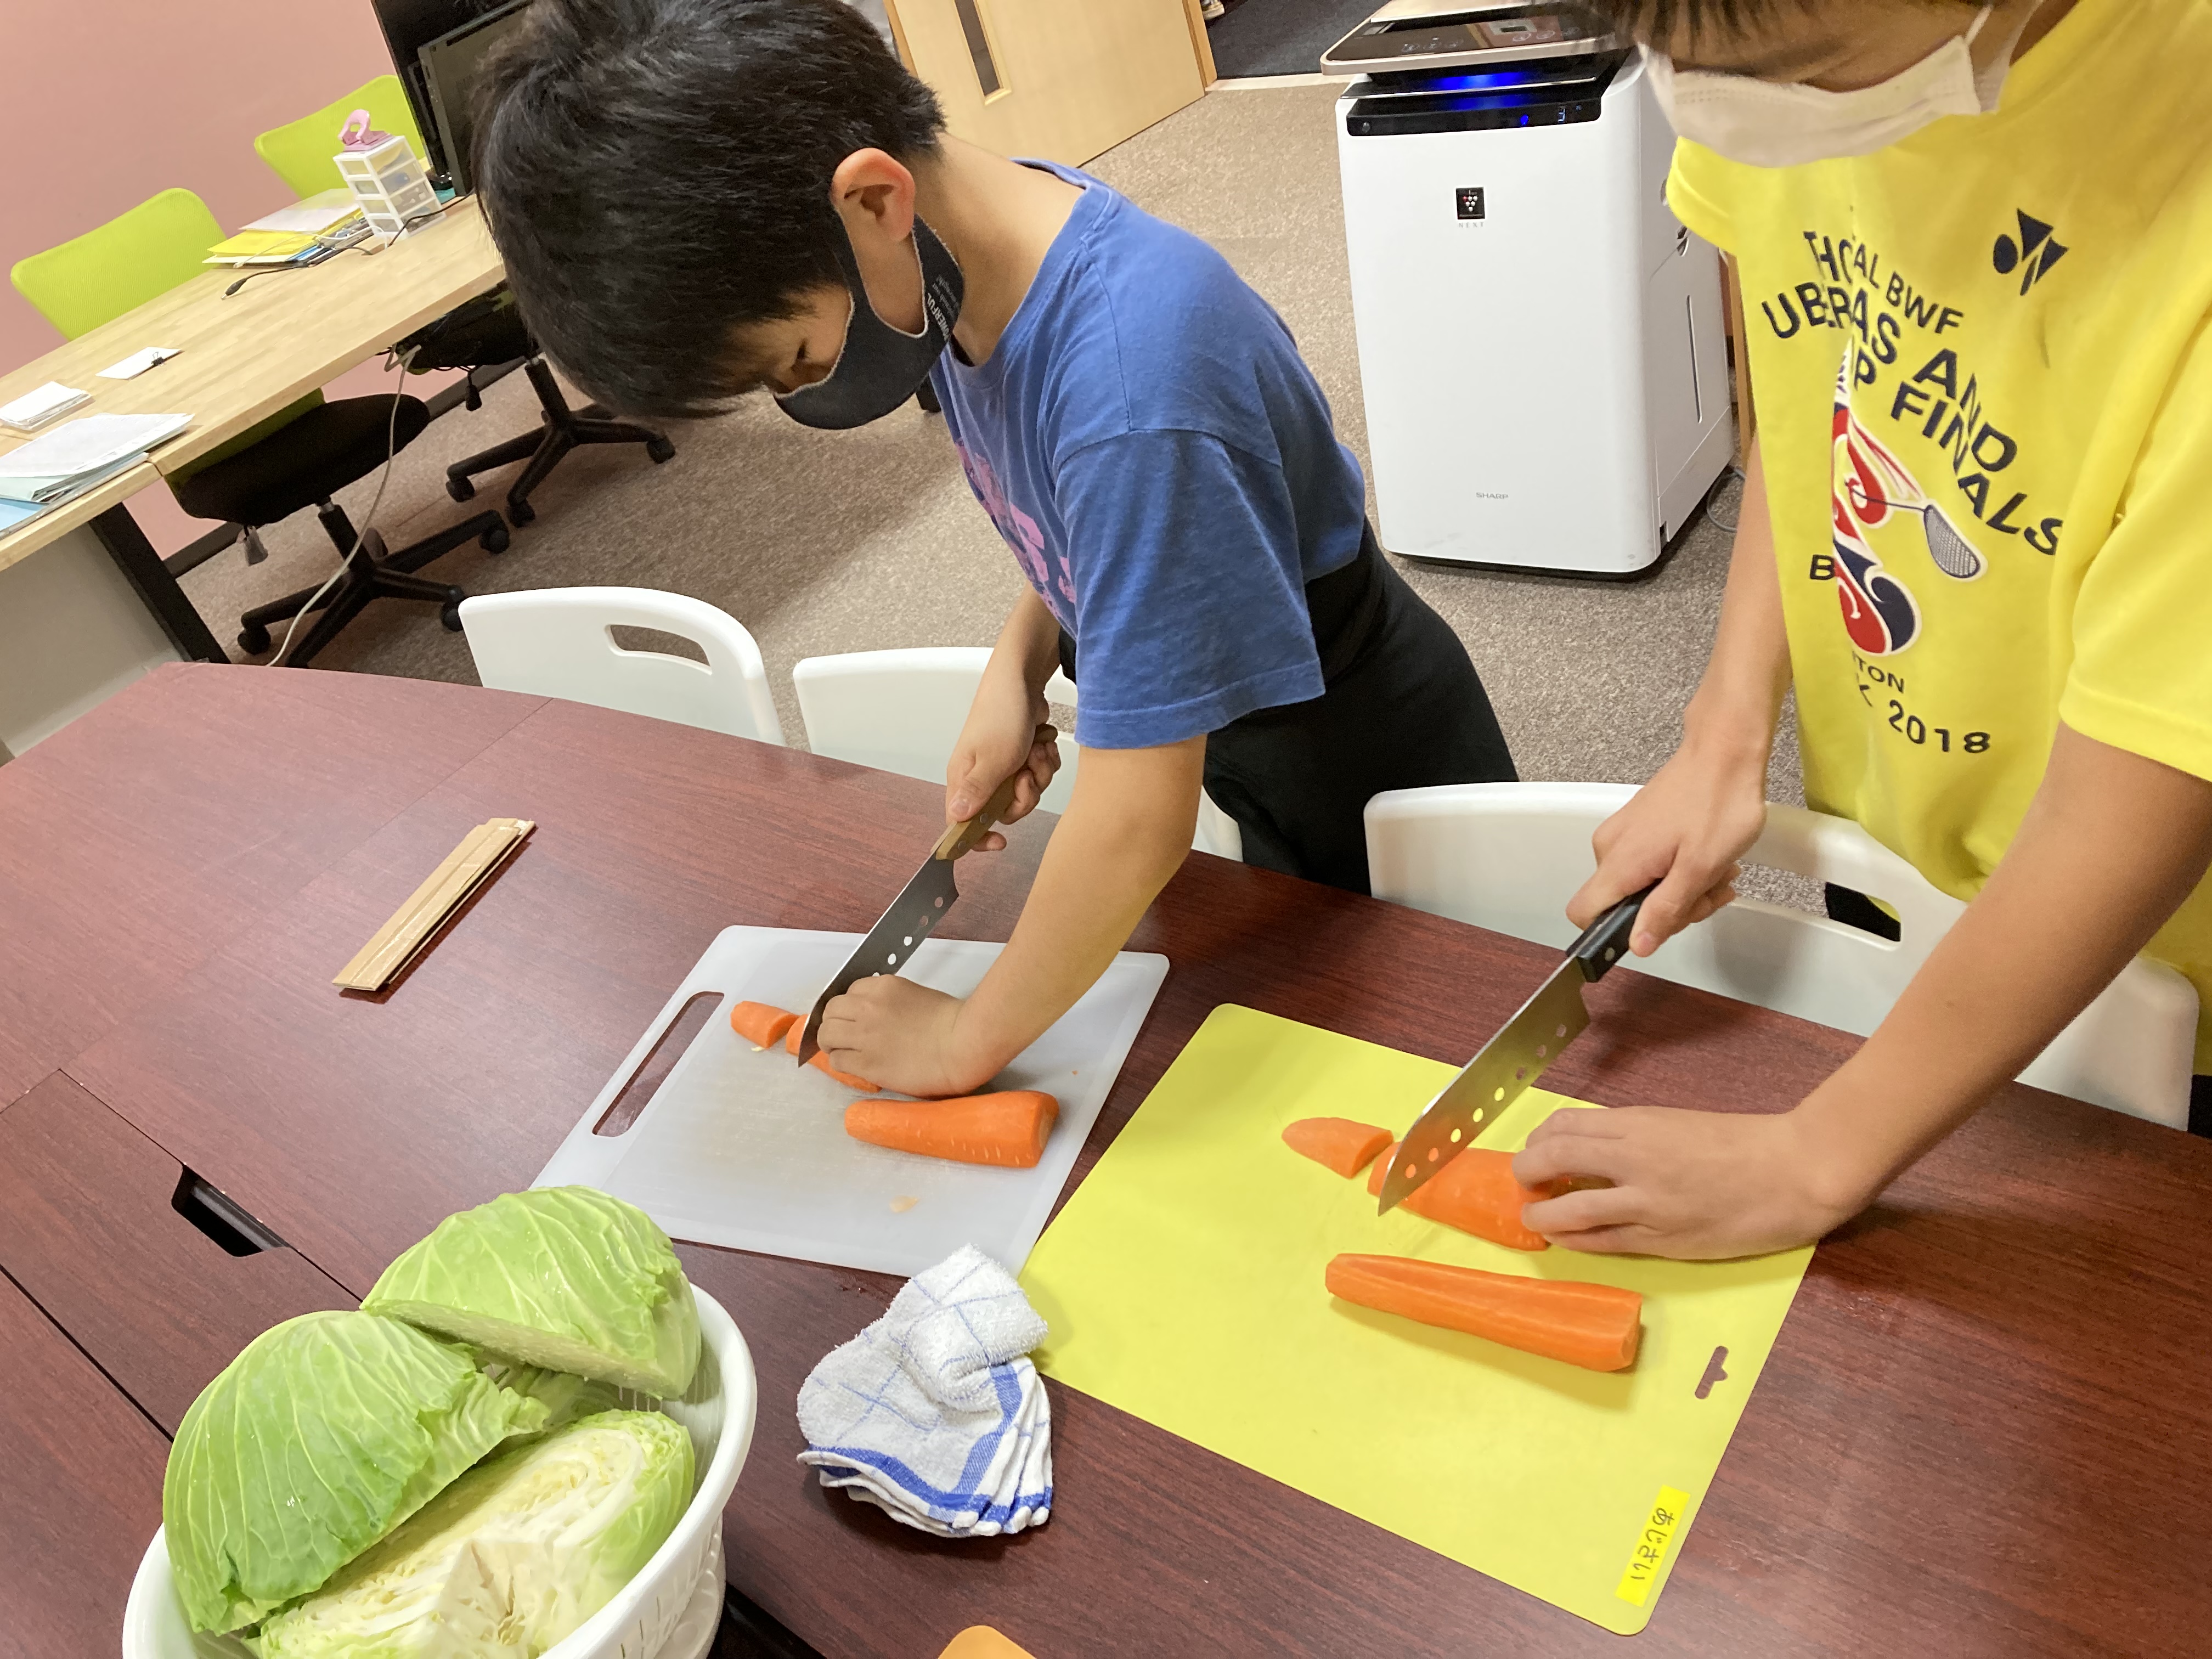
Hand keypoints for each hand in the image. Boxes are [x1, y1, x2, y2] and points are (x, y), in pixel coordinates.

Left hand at [817, 975, 996, 1097]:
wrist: (963, 1045)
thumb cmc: (953, 1023)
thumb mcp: (917, 996)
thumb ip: (891, 1002)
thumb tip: (880, 1016)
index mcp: (883, 987)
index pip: (849, 993)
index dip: (850, 1008)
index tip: (854, 1019)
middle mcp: (868, 1007)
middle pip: (831, 1010)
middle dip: (835, 1023)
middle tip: (843, 1035)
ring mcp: (864, 1035)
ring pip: (827, 1034)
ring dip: (831, 1043)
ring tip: (842, 1051)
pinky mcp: (866, 1062)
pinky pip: (837, 1060)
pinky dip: (841, 1062)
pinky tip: (853, 1065)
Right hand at [947, 673, 1061, 853]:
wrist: (1022, 680)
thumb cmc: (1001, 713)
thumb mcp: (992, 758)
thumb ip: (976, 792)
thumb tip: (955, 820)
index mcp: (964, 780)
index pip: (960, 823)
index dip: (977, 838)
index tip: (999, 841)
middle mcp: (980, 776)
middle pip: (1005, 812)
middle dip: (1024, 795)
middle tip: (1025, 773)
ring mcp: (1002, 766)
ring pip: (1027, 793)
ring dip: (1038, 773)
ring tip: (1034, 750)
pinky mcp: (1021, 756)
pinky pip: (1039, 775)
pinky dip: (1045, 761)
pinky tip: (1041, 744)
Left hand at [1510, 1105, 1872, 1258]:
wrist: (1794, 1171)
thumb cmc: (1743, 1143)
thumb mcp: (1677, 1123)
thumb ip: (1633, 1135)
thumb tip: (1591, 1149)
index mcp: (1638, 1124)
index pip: (1564, 1127)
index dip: (1539, 1141)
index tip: (1538, 1152)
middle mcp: (1633, 1159)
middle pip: (1553, 1160)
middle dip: (1527, 1173)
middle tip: (1526, 1184)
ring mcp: (1646, 1202)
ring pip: (1569, 1210)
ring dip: (1541, 1215)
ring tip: (1535, 1218)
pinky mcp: (1662, 1239)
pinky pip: (1603, 1242)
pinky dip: (1576, 1240)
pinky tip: (1566, 1239)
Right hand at [1566, 737, 1768, 956]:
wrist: (1725, 751)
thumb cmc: (1717, 801)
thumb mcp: (1699, 868)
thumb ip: (1665, 910)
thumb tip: (1638, 945)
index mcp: (1619, 861)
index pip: (1583, 913)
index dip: (1610, 934)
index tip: (1652, 931)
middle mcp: (1610, 847)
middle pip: (1622, 905)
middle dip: (1670, 910)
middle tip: (1709, 893)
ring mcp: (1623, 834)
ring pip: (1640, 886)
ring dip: (1680, 889)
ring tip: (1717, 871)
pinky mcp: (1637, 825)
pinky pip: (1648, 864)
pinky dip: (1678, 869)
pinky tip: (1707, 858)